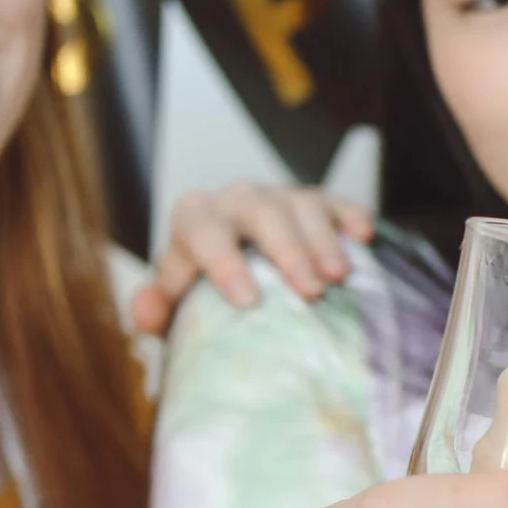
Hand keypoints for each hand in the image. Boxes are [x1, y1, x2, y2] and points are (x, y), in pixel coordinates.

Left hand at [132, 180, 376, 333]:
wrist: (240, 272)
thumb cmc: (207, 295)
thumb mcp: (178, 305)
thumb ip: (157, 309)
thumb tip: (145, 311)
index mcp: (195, 220)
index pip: (202, 231)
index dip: (223, 262)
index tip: (248, 301)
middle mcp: (236, 200)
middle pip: (260, 213)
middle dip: (286, 251)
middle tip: (310, 292)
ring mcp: (280, 196)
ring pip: (301, 205)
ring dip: (322, 241)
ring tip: (338, 277)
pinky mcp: (318, 202)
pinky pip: (336, 201)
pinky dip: (350, 215)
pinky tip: (362, 237)